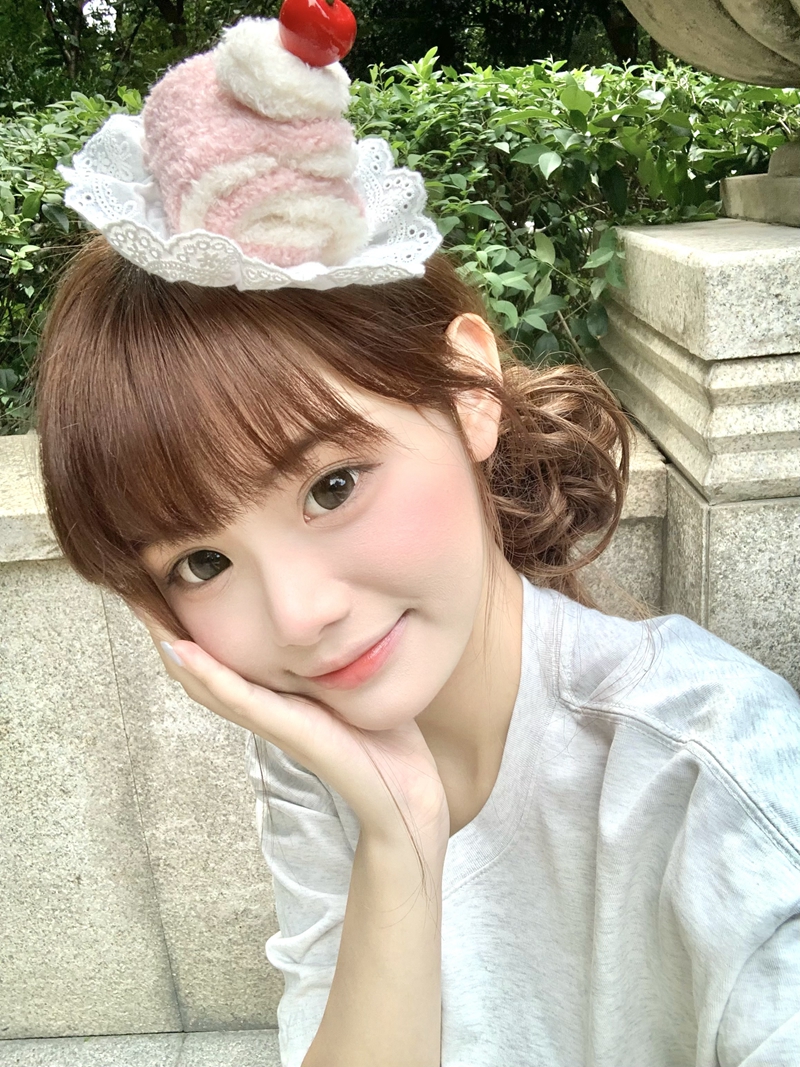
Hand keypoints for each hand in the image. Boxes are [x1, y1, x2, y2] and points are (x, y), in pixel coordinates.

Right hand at [130, 607, 449, 846]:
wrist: (409, 801)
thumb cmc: (386, 745)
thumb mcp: (353, 688)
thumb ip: (335, 662)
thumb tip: (334, 623)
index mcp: (279, 700)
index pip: (221, 663)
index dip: (188, 631)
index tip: (160, 592)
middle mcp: (268, 712)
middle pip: (201, 672)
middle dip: (168, 634)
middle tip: (134, 594)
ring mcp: (276, 724)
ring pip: (210, 684)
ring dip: (176, 650)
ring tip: (144, 613)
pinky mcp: (293, 733)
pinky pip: (243, 701)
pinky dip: (211, 676)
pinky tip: (183, 652)